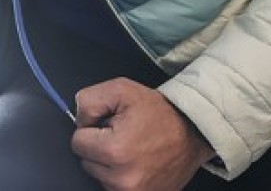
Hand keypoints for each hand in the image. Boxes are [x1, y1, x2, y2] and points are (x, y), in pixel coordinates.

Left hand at [71, 78, 214, 190]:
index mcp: (114, 151)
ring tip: (131, 147)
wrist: (193, 131)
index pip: (77, 142)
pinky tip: (136, 162)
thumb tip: (77, 120)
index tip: (109, 124)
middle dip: (98, 146)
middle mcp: (122, 179)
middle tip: (122, 134)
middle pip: (86, 161)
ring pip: (99, 176)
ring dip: (109, 163)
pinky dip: (120, 175)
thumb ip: (89, 100)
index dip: (91, 129)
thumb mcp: (121, 90)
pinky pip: (114, 186)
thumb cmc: (158, 111)